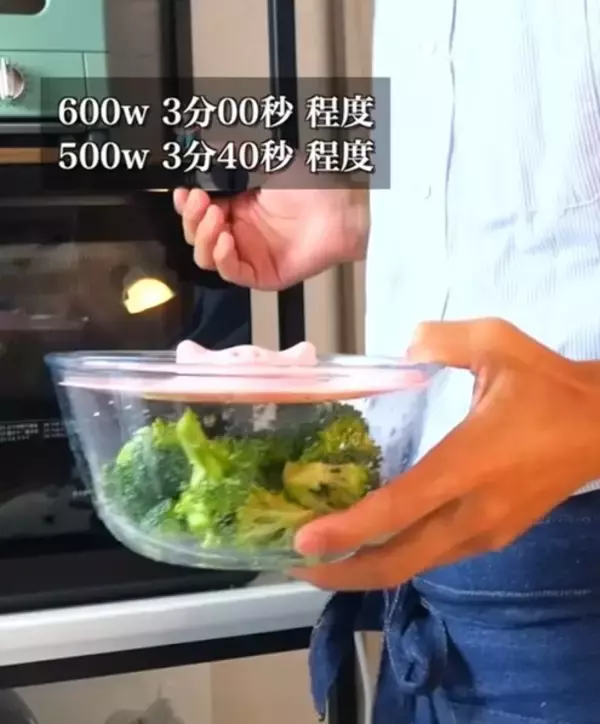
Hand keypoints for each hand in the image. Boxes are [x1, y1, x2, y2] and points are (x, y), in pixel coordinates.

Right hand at [173, 165, 366, 290]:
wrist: (339, 209)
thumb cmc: (313, 187)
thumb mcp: (266, 163)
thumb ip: (233, 158)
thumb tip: (204, 148)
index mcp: (236, 208)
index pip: (198, 213)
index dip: (187, 205)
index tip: (183, 191)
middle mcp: (239, 233)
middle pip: (197, 236)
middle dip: (192, 219)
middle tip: (199, 201)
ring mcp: (249, 255)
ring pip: (208, 257)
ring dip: (204, 238)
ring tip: (215, 217)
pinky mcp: (261, 274)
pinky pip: (231, 273)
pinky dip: (223, 258)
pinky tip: (226, 240)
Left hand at [292, 319, 599, 590]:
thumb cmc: (549, 386)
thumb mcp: (497, 343)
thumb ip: (441, 339)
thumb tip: (403, 348)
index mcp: (470, 464)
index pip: (399, 509)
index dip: (347, 530)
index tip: (303, 542)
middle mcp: (475, 511)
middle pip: (400, 562)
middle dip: (344, 572)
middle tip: (297, 564)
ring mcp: (487, 531)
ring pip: (417, 566)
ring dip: (366, 567)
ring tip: (324, 554)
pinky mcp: (494, 536)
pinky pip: (435, 556)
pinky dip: (396, 556)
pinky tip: (372, 538)